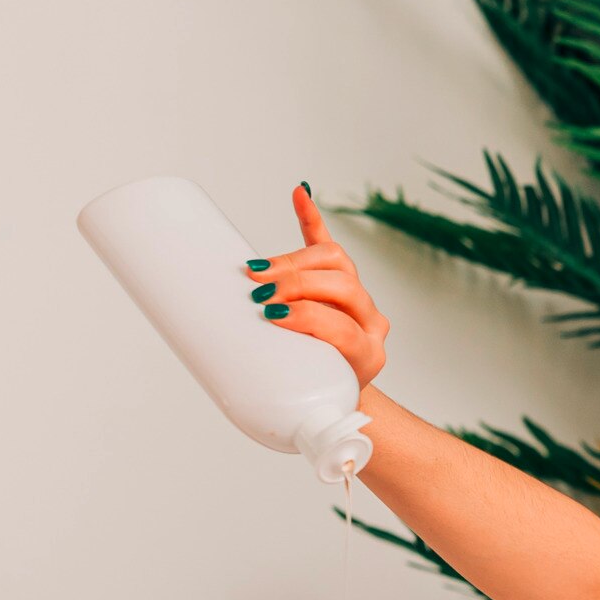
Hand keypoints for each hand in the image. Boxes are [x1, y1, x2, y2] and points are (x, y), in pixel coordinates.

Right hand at [247, 184, 388, 386]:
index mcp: (365, 354)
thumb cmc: (318, 400)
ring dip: (297, 260)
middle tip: (261, 292)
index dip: (310, 318)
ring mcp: (358, 299)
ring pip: (337, 262)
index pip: (343, 327)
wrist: (342, 394)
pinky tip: (299, 194)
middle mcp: (369, 322)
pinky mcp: (340, 281)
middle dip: (299, 284)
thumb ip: (286, 396)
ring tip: (262, 269)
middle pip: (342, 287)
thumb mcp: (307, 405)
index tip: (273, 316)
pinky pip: (327, 244)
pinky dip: (311, 219)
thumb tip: (230, 382)